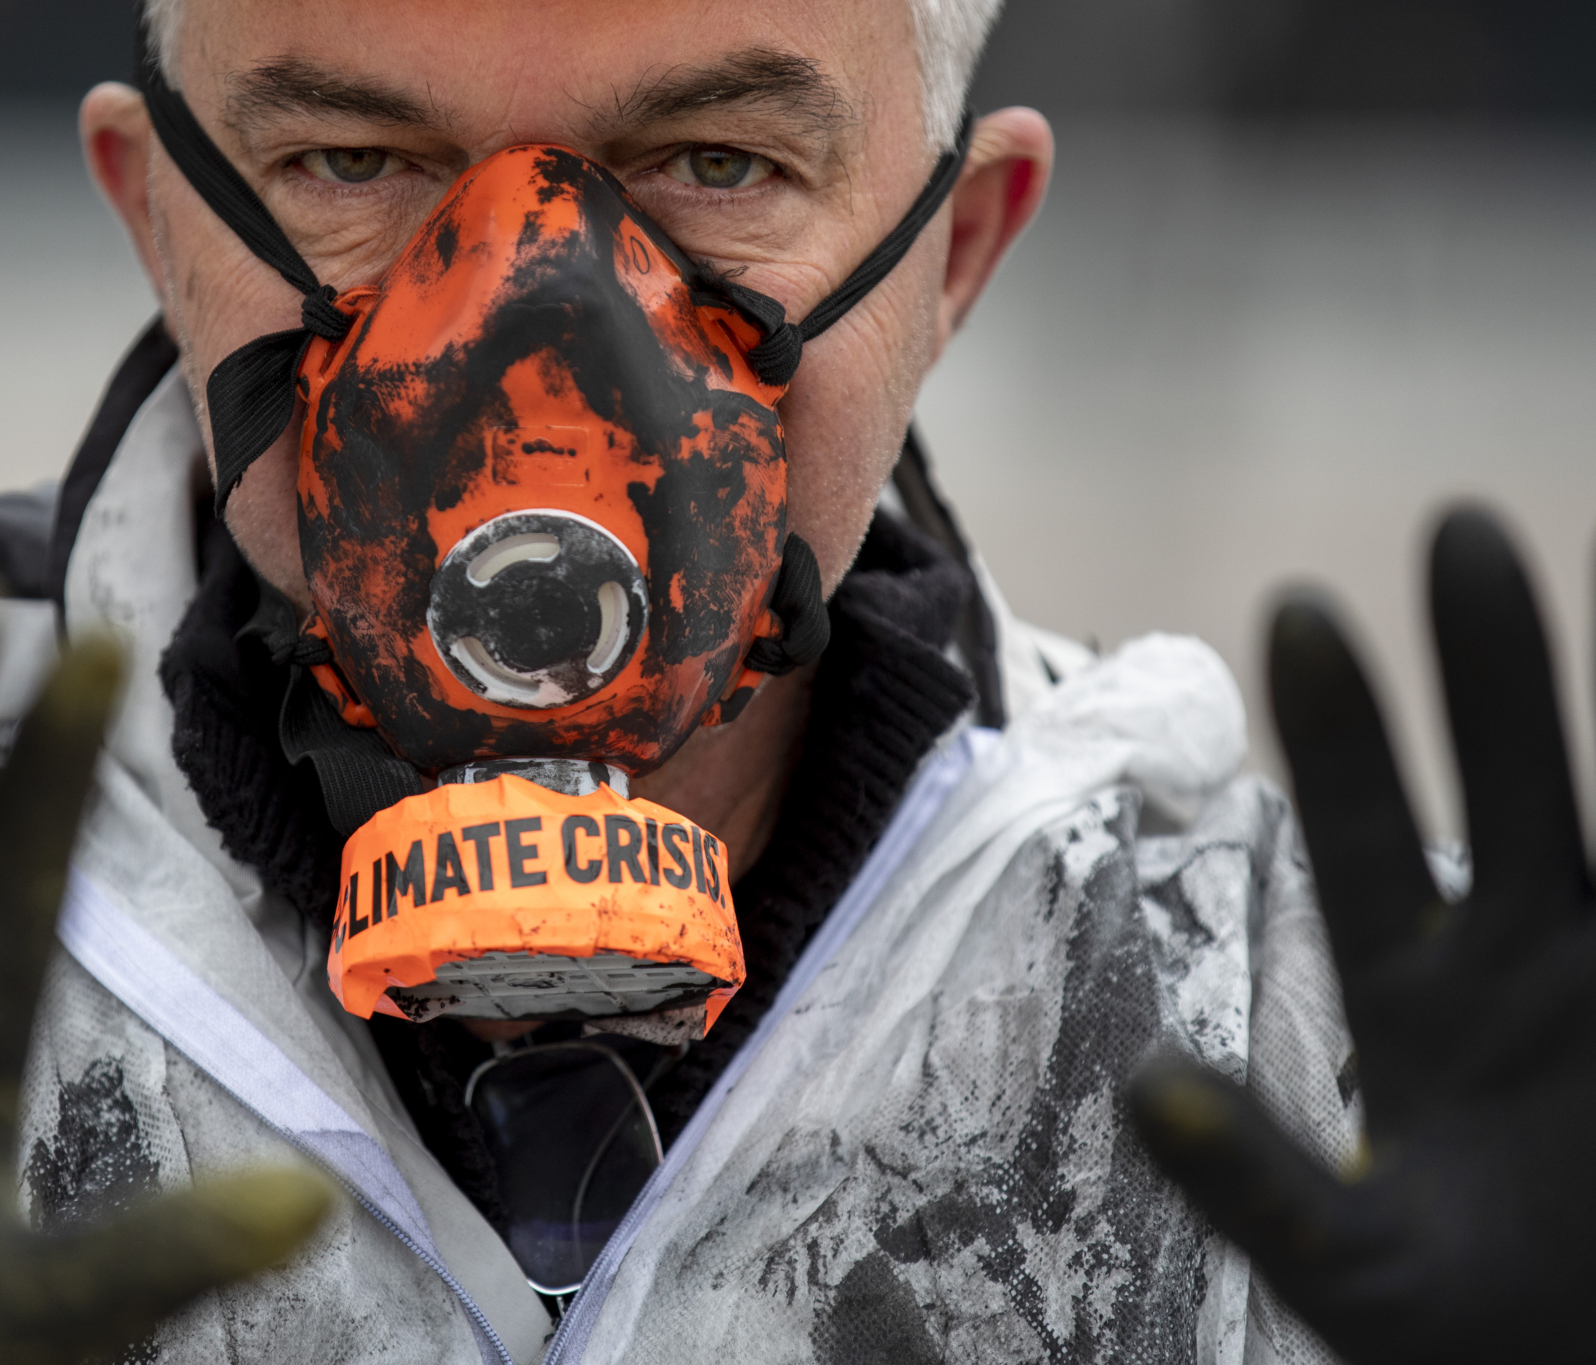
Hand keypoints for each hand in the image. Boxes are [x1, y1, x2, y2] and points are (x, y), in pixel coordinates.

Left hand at [1127, 508, 1595, 1361]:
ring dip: (1590, 708)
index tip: (1298, 607)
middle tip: (1455, 526)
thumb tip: (1138, 1088)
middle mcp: (1526, 968)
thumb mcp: (1354, 1281)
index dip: (1342, 728)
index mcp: (1421, 1010)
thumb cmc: (1469, 1342)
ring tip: (1519, 553)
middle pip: (1513, 785)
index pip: (1367, 839)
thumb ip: (1253, 1187)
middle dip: (1491, 664)